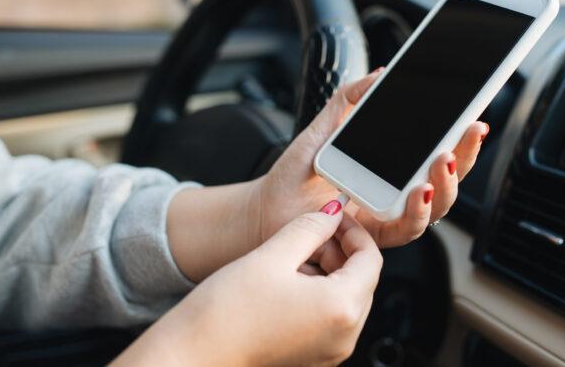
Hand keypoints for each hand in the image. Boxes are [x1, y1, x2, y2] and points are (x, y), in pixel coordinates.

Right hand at [115, 203, 381, 365]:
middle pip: (362, 280)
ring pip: (346, 298)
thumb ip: (310, 228)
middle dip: (341, 252)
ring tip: (292, 257)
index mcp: (341, 308)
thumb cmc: (227, 312)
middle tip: (312, 232)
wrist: (192, 354)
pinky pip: (331, 318)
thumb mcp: (272, 255)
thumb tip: (333, 212)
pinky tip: (288, 283)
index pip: (371, 260)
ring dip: (329, 272)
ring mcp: (330, 351)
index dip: (354, 231)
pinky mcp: (314, 358)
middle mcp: (344, 336)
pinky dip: (319, 294)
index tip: (335, 216)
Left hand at [256, 69, 488, 247]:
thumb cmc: (297, 172)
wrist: (267, 206)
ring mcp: (386, 217)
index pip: (437, 155)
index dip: (461, 140)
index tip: (474, 118)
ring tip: (443, 160)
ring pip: (434, 209)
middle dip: (464, 157)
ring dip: (445, 185)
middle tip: (471, 130)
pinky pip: (403, 229)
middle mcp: (397, 194)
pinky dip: (415, 212)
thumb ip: (349, 99)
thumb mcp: (324, 126)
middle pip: (446, 181)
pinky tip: (418, 192)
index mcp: (393, 169)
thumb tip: (380, 74)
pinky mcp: (371, 237)